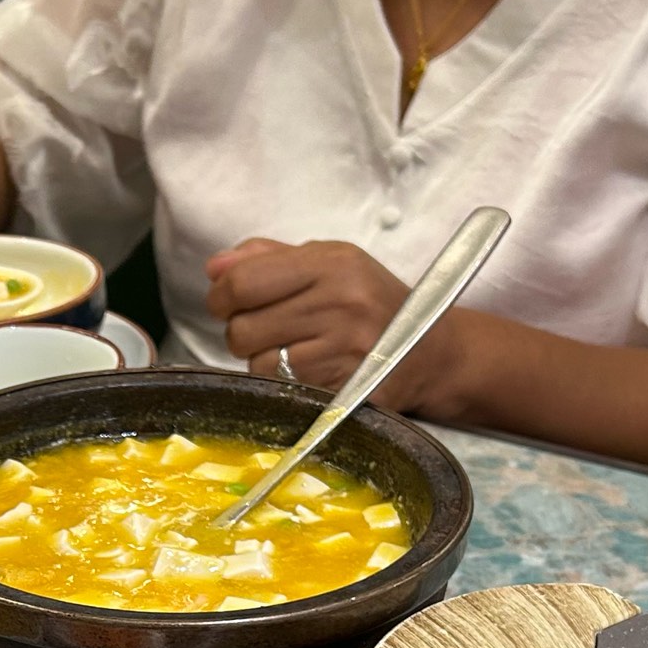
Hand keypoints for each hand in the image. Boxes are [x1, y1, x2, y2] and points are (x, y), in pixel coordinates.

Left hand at [205, 239, 435, 402]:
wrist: (432, 351)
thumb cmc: (372, 302)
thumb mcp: (330, 262)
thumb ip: (269, 259)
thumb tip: (214, 267)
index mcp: (331, 262)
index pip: (243, 282)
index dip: (220, 297)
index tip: (225, 304)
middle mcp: (339, 301)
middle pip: (243, 328)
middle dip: (240, 333)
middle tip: (263, 331)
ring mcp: (345, 347)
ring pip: (258, 364)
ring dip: (263, 361)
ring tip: (291, 350)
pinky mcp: (347, 385)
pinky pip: (284, 388)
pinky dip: (284, 382)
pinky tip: (307, 370)